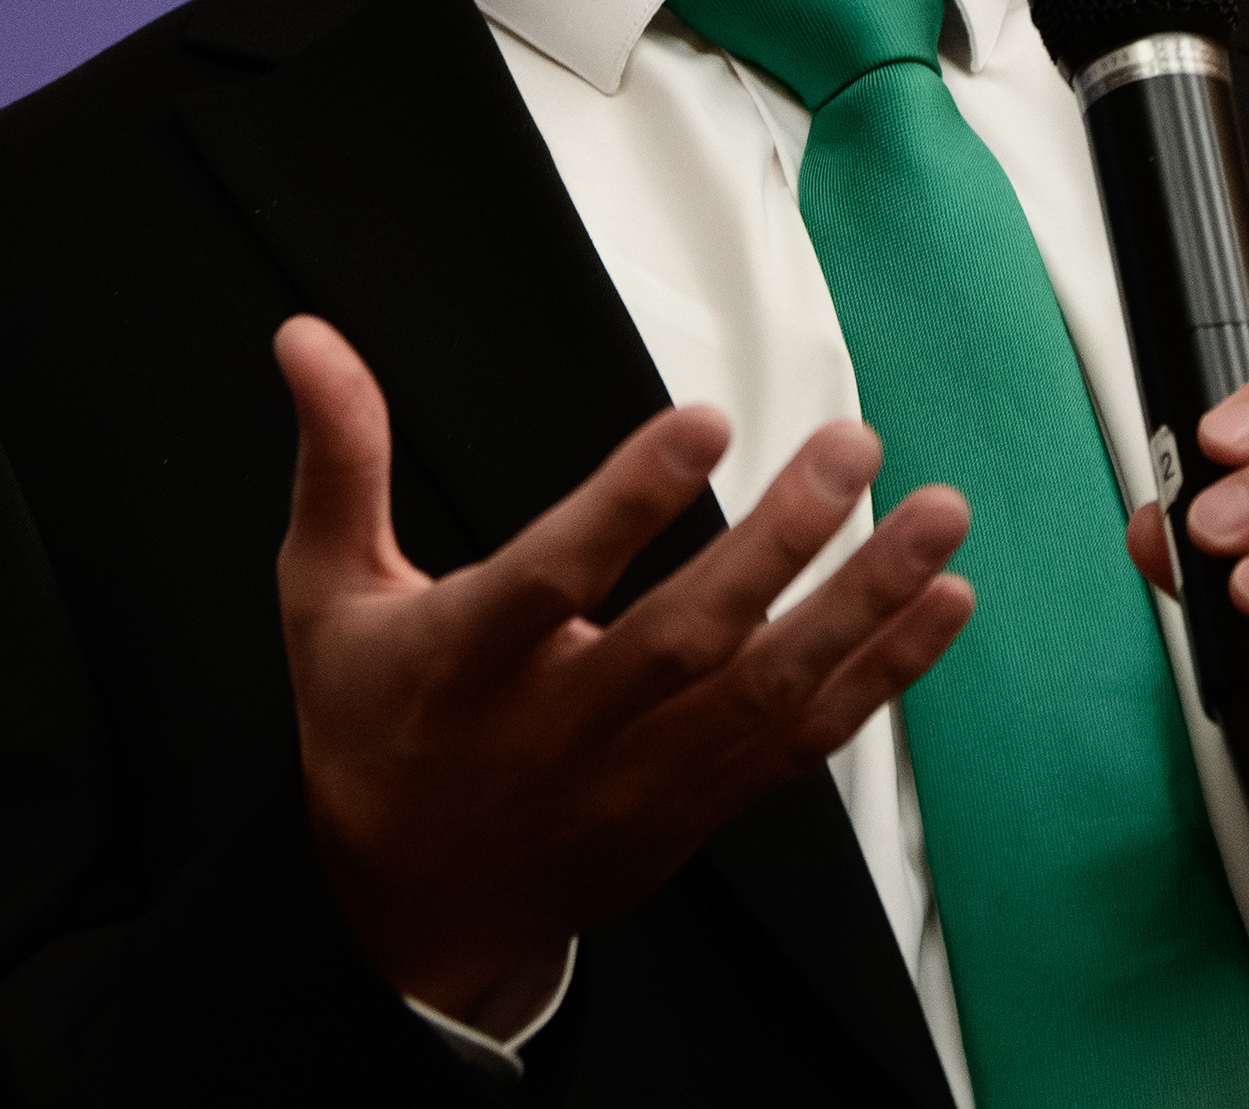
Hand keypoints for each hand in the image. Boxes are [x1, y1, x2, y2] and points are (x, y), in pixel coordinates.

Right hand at [275, 315, 973, 1029]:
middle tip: (852, 447)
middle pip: (686, 638)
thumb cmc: (373, 724)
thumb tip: (309, 342)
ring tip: (939, 520)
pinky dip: (880, 678)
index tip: (701, 419)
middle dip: (781, 543)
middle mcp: (561, 727)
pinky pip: (801, 745)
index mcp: (463, 665)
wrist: (409, 905)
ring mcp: (640, 776)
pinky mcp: (697, 804)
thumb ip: (339, 460)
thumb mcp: (324, 592)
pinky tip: (939, 608)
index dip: (627, 504)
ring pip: (765, 693)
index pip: (551, 579)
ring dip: (865, 606)